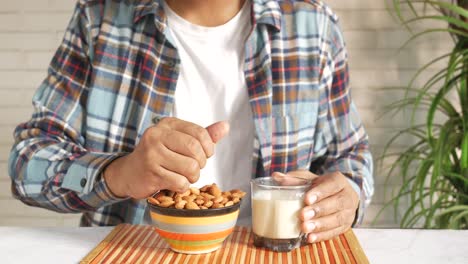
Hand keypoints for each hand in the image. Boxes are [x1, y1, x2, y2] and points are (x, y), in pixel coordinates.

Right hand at [104, 118, 228, 198]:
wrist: (129, 173)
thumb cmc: (159, 156)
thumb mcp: (180, 141)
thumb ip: (203, 135)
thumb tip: (225, 126)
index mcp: (167, 124)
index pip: (199, 133)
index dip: (209, 147)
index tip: (206, 155)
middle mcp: (157, 135)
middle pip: (195, 150)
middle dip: (200, 163)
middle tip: (194, 168)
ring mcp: (152, 154)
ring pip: (190, 168)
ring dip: (192, 177)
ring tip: (184, 176)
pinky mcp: (151, 173)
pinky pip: (180, 183)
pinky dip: (182, 187)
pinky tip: (174, 183)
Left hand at [272, 170, 358, 242]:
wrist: (340, 195)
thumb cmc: (321, 186)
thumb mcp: (310, 178)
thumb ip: (295, 178)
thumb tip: (276, 177)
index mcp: (339, 181)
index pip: (332, 185)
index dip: (320, 192)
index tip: (306, 199)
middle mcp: (347, 196)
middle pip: (336, 203)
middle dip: (319, 210)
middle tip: (302, 215)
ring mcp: (348, 213)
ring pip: (337, 219)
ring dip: (320, 225)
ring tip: (305, 228)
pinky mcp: (345, 226)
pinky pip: (335, 232)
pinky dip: (322, 236)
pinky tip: (310, 238)